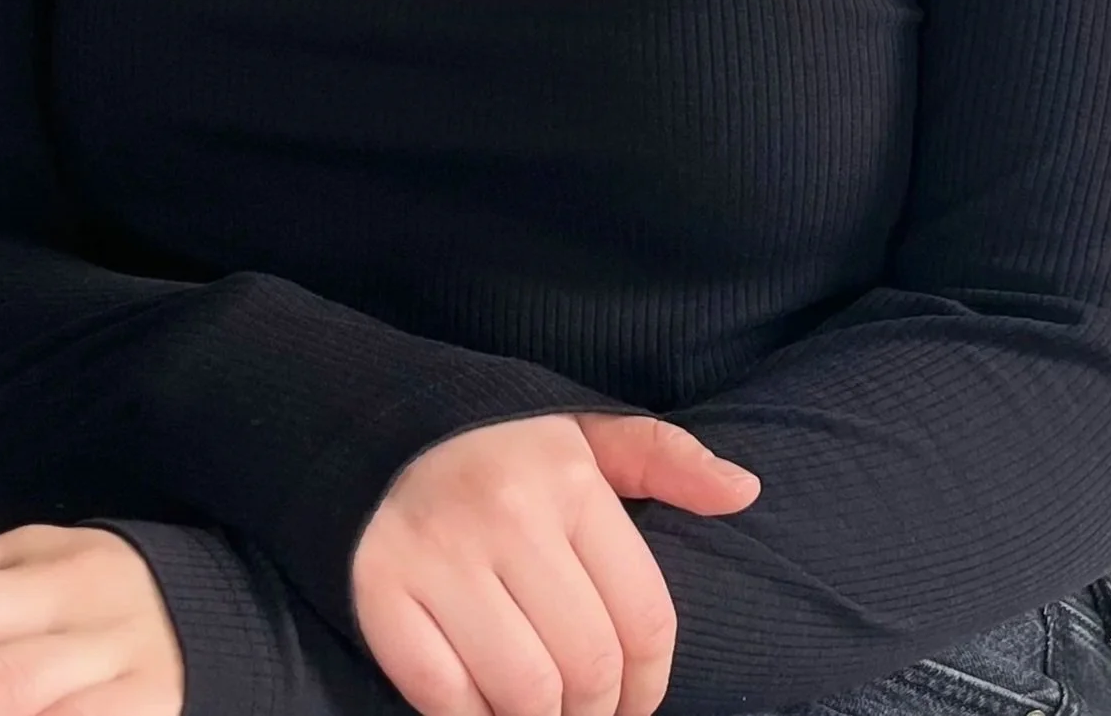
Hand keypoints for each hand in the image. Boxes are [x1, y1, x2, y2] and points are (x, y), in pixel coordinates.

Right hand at [351, 411, 759, 715]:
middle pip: (588, 668)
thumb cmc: (494, 445)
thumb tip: (745, 491)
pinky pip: (446, 698)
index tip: (633, 705)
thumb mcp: (581, 435)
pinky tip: (481, 707)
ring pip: (524, 693)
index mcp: (570, 479)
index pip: (644, 618)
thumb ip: (665, 460)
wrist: (365, 422)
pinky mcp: (379, 591)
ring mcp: (440, 554)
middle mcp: (508, 514)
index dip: (651, 686)